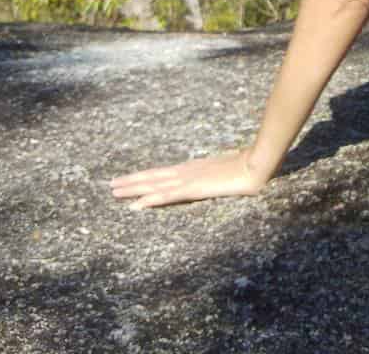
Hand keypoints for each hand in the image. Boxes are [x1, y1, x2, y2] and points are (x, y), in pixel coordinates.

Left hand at [109, 148, 266, 209]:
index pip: (165, 172)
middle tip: (111, 185)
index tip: (129, 178)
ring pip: (155, 184)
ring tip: (115, 192)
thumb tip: (216, 177)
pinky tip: (138, 205)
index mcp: (195, 168)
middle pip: (154, 176)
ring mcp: (190, 179)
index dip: (146, 175)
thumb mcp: (229, 171)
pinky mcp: (195, 188)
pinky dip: (151, 199)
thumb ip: (218, 174)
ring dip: (135, 189)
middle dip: (132, 181)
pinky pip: (168, 195)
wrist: (258, 163)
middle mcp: (188, 171)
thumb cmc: (249, 166)